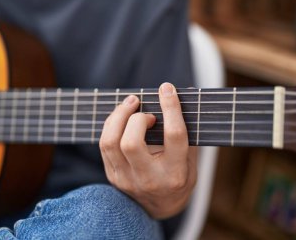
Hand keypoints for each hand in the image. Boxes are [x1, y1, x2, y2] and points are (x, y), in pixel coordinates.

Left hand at [99, 83, 197, 218]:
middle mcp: (149, 178)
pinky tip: (122, 117)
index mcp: (175, 173)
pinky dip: (112, 125)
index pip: (173, 135)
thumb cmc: (179, 178)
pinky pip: (104, 144)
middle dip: (137, 118)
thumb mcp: (191, 160)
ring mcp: (127, 179)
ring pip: (110, 142)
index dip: (170, 108)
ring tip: (131, 103)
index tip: (166, 88)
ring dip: (118, 116)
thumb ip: (187, 132)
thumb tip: (183, 95)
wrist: (161, 207)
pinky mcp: (113, 176)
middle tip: (145, 108)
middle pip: (131, 142)